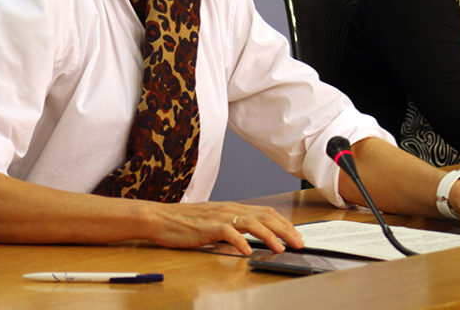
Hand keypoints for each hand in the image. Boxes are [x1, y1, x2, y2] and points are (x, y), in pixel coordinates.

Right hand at [145, 201, 303, 254]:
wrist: (161, 217)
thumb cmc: (186, 222)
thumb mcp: (215, 221)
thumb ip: (233, 226)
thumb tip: (252, 237)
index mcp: (233, 208)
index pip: (266, 212)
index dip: (284, 223)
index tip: (297, 235)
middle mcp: (230, 209)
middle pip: (265, 217)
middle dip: (285, 230)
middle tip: (299, 243)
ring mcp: (220, 217)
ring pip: (252, 223)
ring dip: (269, 236)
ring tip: (281, 248)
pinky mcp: (208, 227)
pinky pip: (228, 233)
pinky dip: (241, 242)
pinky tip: (249, 252)